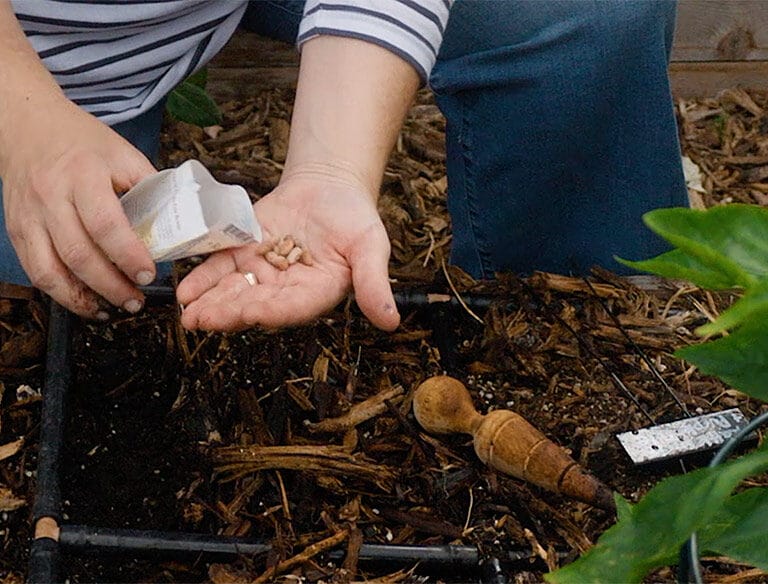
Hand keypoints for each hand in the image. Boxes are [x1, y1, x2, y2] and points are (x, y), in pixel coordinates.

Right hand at [0, 96, 155, 317]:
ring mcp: (30, 216)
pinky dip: (62, 294)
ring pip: (51, 271)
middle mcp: (51, 196)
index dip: (129, 255)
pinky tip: (86, 302)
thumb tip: (178, 224)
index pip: (106, 224)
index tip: (148, 274)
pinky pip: (36, 272)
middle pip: (79, 254)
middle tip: (137, 300)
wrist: (29, 127)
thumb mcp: (123, 154)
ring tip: (115, 308)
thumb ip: (149, 188)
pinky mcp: (17, 231)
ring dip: (85, 299)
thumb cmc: (82, 143)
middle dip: (112, 285)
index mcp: (83, 174)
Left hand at [176, 174, 400, 331]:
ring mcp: (262, 273)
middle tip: (201, 321)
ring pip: (233, 291)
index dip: (270, 311)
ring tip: (187, 312)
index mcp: (317, 293)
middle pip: (255, 304)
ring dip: (209, 302)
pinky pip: (221, 268)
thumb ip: (375, 284)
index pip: (292, 307)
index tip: (249, 313)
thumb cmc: (354, 218)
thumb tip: (392, 323)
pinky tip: (185, 289)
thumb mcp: (371, 248)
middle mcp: (286, 290)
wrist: (329, 187)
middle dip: (228, 312)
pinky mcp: (243, 253)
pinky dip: (203, 278)